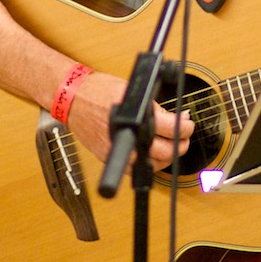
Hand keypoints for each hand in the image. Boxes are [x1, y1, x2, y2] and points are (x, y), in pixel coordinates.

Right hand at [66, 70, 194, 167]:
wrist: (73, 98)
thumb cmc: (98, 91)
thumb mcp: (133, 91)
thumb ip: (155, 107)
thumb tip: (177, 118)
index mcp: (130, 119)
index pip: (167, 129)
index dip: (183, 128)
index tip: (187, 125)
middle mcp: (122, 139)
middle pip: (163, 153)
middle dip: (179, 145)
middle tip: (184, 136)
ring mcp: (114, 152)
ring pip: (150, 166)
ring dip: (166, 157)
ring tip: (172, 144)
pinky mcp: (108, 158)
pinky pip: (134, 169)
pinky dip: (147, 163)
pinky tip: (153, 152)